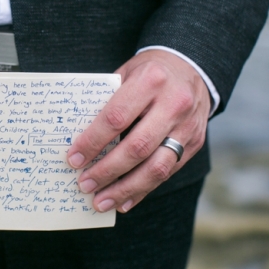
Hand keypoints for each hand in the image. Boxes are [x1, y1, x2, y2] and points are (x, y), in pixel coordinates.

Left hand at [67, 50, 209, 212]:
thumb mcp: (126, 73)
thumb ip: (107, 101)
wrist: (192, 67)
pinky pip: (168, 173)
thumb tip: (78, 138)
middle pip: (137, 147)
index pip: (116, 117)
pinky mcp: (195, 143)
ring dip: (125, 189)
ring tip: (101, 201)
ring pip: (156, 168)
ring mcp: (187, 126)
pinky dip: (143, 189)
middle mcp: (173, 104)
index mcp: (150, 81)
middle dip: (107, 171)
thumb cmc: (149, 72)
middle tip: (84, 185)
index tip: (73, 159)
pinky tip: (124, 200)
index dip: (93, 142)